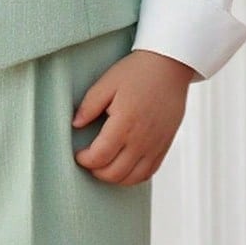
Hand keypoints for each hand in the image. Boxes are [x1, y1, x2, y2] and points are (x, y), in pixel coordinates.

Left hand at [71, 50, 197, 184]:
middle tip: (89, 160)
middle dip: (96, 171)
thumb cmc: (137, 72)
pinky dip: (133, 176)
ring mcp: (156, 144)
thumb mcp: (107, 83)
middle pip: (114, 173)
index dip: (84, 160)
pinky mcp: (165, 145)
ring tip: (104, 165)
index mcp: (124, 123)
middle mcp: (142, 138)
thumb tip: (75, 125)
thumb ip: (88, 106)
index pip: (100, 156)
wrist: (170, 66)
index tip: (79, 154)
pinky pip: (149, 172)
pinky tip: (123, 166)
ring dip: (114, 177)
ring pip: (132, 178)